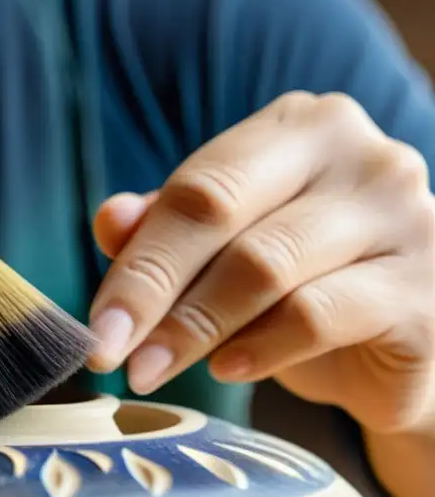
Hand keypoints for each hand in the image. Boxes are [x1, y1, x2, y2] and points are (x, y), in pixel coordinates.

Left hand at [88, 91, 434, 434]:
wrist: (400, 343)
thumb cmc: (302, 282)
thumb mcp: (227, 249)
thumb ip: (168, 226)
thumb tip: (110, 218)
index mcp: (302, 127)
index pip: (198, 187)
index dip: (136, 260)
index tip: (94, 326)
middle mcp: (361, 156)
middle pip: (224, 215)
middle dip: (151, 291)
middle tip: (106, 353)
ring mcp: (405, 217)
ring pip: (266, 267)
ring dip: (194, 328)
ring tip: (152, 368)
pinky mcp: (426, 289)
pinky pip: (317, 316)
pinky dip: (260, 349)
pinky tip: (228, 368)